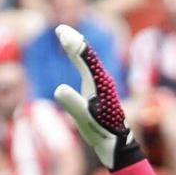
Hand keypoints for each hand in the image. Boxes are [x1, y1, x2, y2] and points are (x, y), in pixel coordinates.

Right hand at [53, 24, 145, 174]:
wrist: (117, 144)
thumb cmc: (101, 131)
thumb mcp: (84, 119)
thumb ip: (72, 103)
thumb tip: (59, 89)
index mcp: (98, 82)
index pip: (84, 56)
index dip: (72, 43)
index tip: (61, 31)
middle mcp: (102, 79)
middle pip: (87, 54)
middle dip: (74, 41)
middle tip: (61, 29)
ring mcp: (102, 85)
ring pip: (90, 60)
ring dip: (78, 48)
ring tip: (67, 38)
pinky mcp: (101, 92)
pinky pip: (90, 69)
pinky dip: (82, 60)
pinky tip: (78, 60)